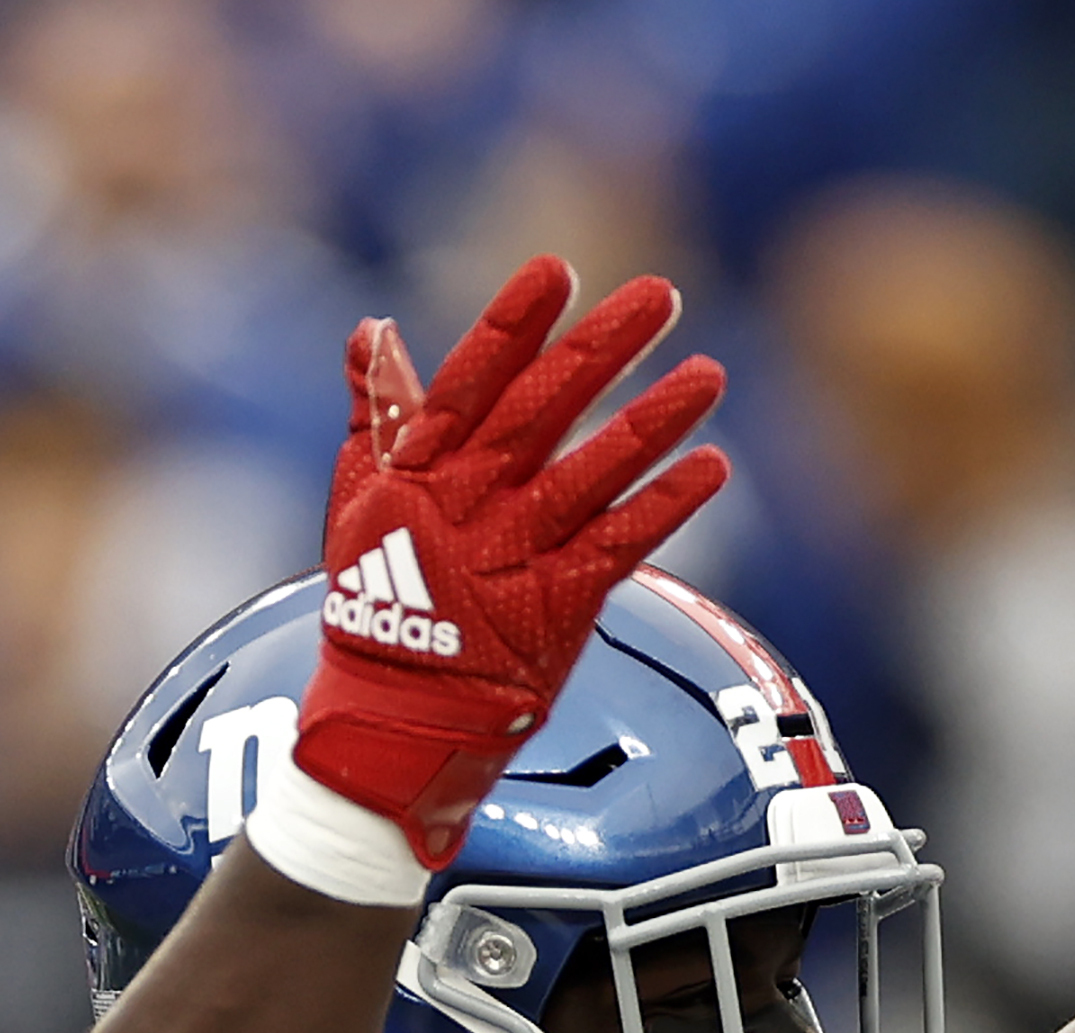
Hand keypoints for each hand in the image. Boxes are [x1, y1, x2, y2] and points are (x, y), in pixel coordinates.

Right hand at [294, 257, 729, 866]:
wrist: (394, 719)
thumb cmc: (381, 602)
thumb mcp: (361, 501)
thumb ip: (377, 413)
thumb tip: (369, 327)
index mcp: (422, 472)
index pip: (471, 381)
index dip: (514, 326)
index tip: (556, 270)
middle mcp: (471, 505)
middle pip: (543, 412)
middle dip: (602, 350)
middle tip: (662, 294)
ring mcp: (516, 555)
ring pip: (592, 475)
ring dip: (654, 422)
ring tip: (710, 374)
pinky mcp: (558, 606)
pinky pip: (621, 547)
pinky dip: (666, 508)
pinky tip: (713, 468)